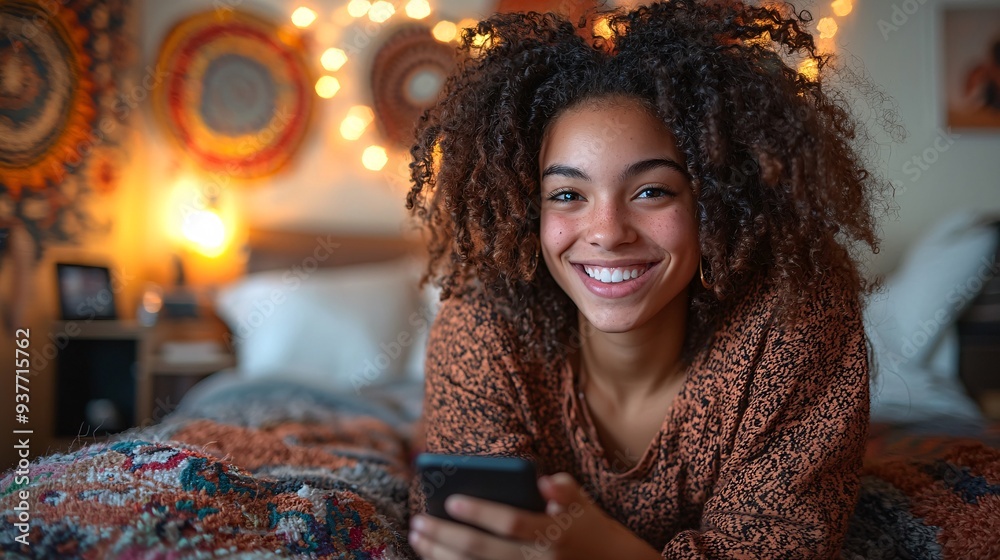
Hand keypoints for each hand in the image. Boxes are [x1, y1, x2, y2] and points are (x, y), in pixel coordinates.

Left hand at [408, 472, 661, 559]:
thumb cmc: (593, 531)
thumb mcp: (585, 504)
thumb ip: (564, 488)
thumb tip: (543, 480)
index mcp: (554, 534)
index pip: (511, 523)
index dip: (480, 513)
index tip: (452, 501)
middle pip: (481, 552)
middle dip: (444, 537)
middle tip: (417, 522)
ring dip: (441, 556)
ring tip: (417, 539)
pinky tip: (434, 558)